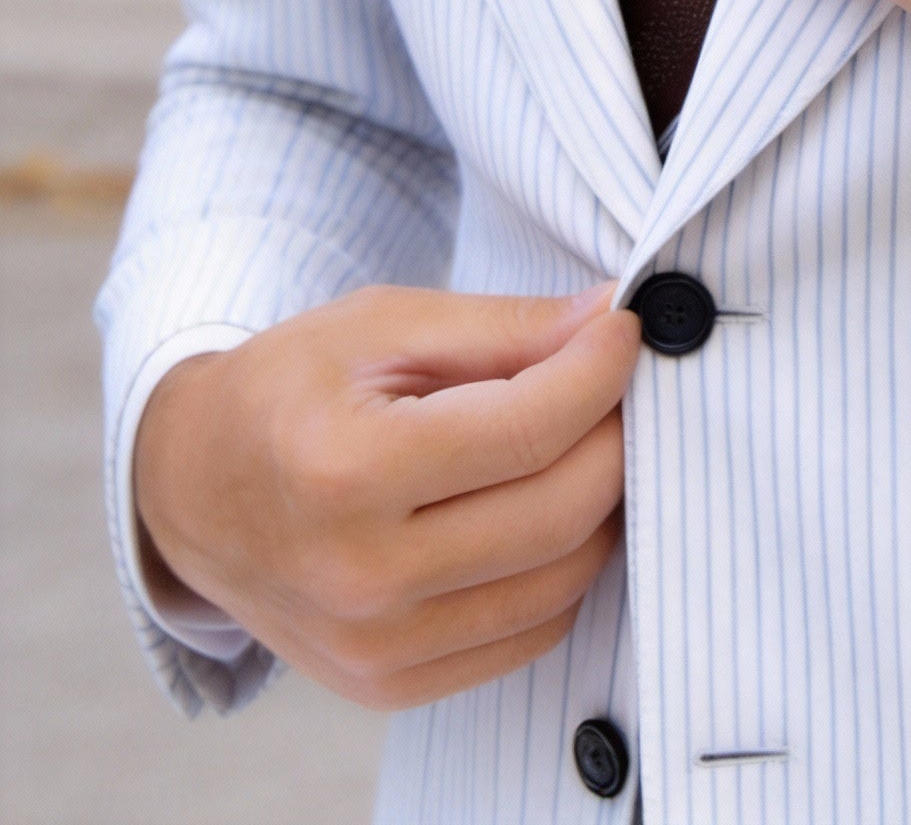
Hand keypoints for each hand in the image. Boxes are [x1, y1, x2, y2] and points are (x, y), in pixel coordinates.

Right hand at [133, 284, 641, 709]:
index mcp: (347, 471)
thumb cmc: (291, 389)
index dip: (600, 370)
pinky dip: (564, 566)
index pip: (530, 429)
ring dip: (602, 504)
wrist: (194, 488)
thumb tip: (613, 317)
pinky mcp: (391, 685)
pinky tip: (544, 507)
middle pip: (561, 509)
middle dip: (615, 435)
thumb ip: (507, 326)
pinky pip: (533, 632)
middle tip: (614, 385)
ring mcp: (375, 647)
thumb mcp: (384, 324)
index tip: (624, 329)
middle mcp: (360, 577)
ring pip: (564, 578)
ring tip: (584, 441)